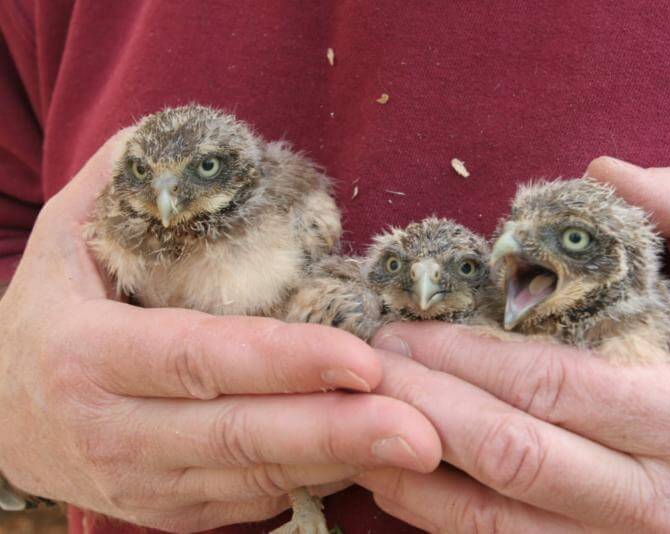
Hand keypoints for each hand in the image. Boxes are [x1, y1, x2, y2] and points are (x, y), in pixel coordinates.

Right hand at [0, 131, 440, 531]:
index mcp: (88, 356)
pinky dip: (316, 480)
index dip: (281, 361)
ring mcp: (144, 484)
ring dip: (339, 461)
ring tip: (417, 445)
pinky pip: (253, 500)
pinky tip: (370, 459)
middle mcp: (114, 432)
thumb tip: (194, 137)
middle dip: (336, 431)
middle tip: (423, 429)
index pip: (198, 358)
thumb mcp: (67, 240)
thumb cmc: (46, 317)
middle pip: (239, 435)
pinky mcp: (171, 510)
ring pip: (254, 477)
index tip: (360, 358)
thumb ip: (123, 182)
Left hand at [357, 158, 669, 531]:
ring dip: (409, 470)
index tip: (402, 329)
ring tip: (356, 418)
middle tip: (363, 365)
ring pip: (490, 525)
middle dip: (420, 404)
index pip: (553, 387)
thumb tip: (602, 170)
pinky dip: (434, 517)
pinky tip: (394, 476)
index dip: (464, 356)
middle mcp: (659, 507)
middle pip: (510, 457)